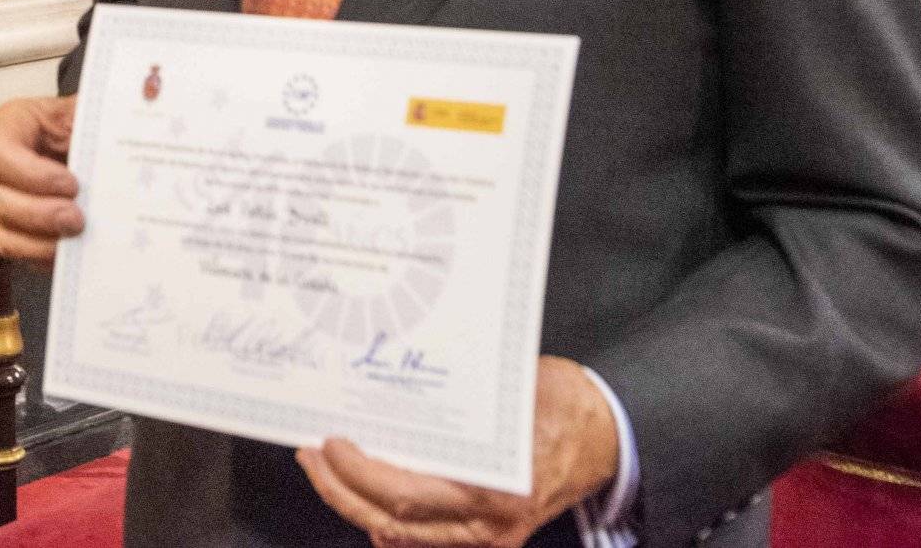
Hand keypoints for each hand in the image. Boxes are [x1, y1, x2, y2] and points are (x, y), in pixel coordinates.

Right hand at [0, 95, 81, 263]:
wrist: (80, 145)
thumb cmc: (75, 125)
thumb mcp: (83, 109)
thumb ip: (95, 115)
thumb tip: (128, 115)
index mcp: (8, 127)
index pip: (2, 154)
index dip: (33, 175)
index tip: (72, 184)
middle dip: (40, 214)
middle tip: (77, 220)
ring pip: (3, 231)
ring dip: (41, 242)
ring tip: (77, 238)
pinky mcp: (10, 229)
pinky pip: (18, 252)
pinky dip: (43, 256)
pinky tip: (71, 252)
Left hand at [296, 357, 620, 546]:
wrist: (609, 436)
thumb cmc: (563, 405)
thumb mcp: (512, 390)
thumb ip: (459, 404)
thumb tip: (392, 387)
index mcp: (494, 489)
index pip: (406, 493)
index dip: (358, 474)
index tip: (328, 442)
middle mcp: (489, 525)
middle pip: (393, 521)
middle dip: (341, 489)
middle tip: (311, 454)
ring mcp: (489, 538)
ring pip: (402, 535)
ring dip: (357, 504)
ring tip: (326, 468)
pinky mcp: (488, 537)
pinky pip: (424, 539)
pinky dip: (389, 521)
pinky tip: (366, 495)